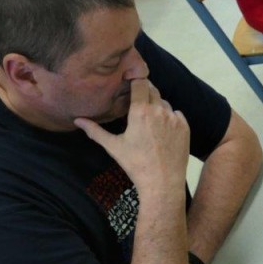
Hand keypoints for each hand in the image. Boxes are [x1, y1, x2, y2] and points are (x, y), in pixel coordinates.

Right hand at [74, 79, 189, 199]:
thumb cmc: (136, 164)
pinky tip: (162, 130)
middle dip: (145, 93)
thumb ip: (95, 131)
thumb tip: (77, 120)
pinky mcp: (185, 127)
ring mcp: (174, 118)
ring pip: (164, 103)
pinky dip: (169, 117)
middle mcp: (159, 110)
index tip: (131, 83)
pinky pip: (176, 114)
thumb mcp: (113, 146)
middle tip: (137, 103)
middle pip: (153, 90)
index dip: (136, 81)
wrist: (162, 182)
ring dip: (157, 106)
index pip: (140, 83)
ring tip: (149, 121)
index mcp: (141, 111)